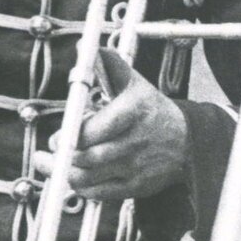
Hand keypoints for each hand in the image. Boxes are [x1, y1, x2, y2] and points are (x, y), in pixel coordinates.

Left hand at [30, 49, 187, 201]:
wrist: (189, 141)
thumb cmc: (153, 110)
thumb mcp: (135, 83)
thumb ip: (108, 64)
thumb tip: (84, 47)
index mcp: (134, 112)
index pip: (94, 130)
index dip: (70, 136)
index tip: (57, 136)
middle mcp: (136, 141)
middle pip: (88, 156)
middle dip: (63, 156)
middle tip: (52, 150)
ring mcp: (136, 166)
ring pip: (89, 177)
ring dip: (66, 172)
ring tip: (54, 163)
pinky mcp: (135, 186)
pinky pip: (99, 193)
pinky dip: (81, 188)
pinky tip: (74, 177)